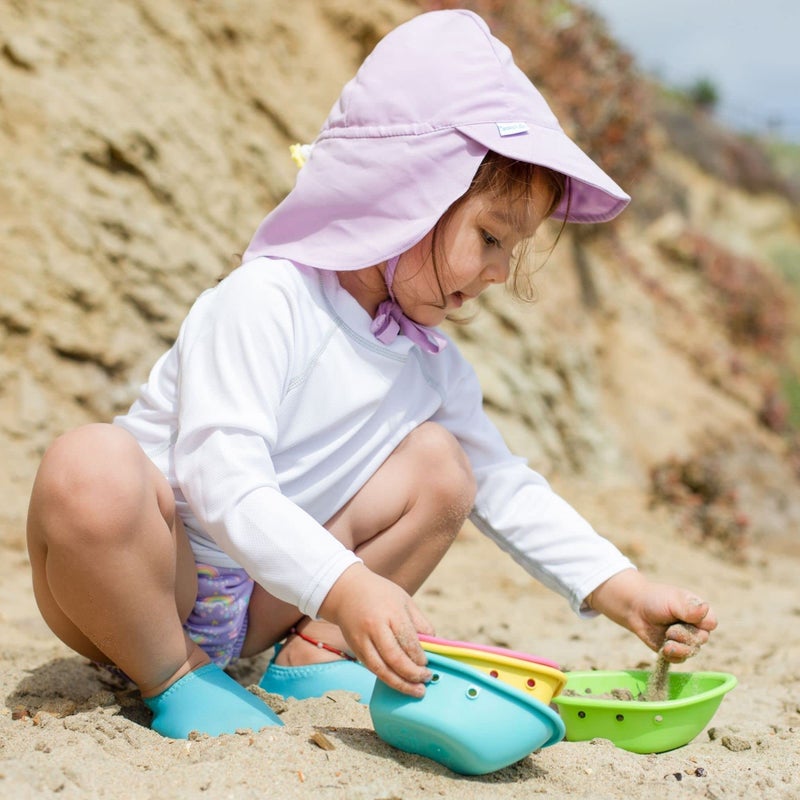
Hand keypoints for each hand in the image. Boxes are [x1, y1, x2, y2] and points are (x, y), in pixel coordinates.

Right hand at [318, 563, 434, 696]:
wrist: (345, 591)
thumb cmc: (380, 594)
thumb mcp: (404, 600)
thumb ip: (419, 622)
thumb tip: (433, 646)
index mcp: (391, 612)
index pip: (408, 641)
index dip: (420, 657)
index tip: (427, 664)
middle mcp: (375, 627)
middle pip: (395, 658)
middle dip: (412, 674)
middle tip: (425, 680)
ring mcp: (362, 639)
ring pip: (381, 669)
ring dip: (399, 683)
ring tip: (415, 691)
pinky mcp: (355, 648)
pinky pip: (372, 668)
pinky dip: (386, 677)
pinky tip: (398, 682)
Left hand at [587, 569, 717, 662]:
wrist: (635, 609)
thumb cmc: (655, 600)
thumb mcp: (672, 601)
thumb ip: (689, 608)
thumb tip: (706, 608)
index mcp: (699, 612)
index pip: (711, 623)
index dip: (700, 624)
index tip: (685, 618)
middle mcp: (695, 627)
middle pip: (702, 639)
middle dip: (685, 636)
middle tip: (670, 630)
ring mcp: (685, 640)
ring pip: (692, 651)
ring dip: (679, 648)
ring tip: (666, 640)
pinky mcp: (674, 650)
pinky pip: (679, 659)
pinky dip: (672, 655)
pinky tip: (663, 648)